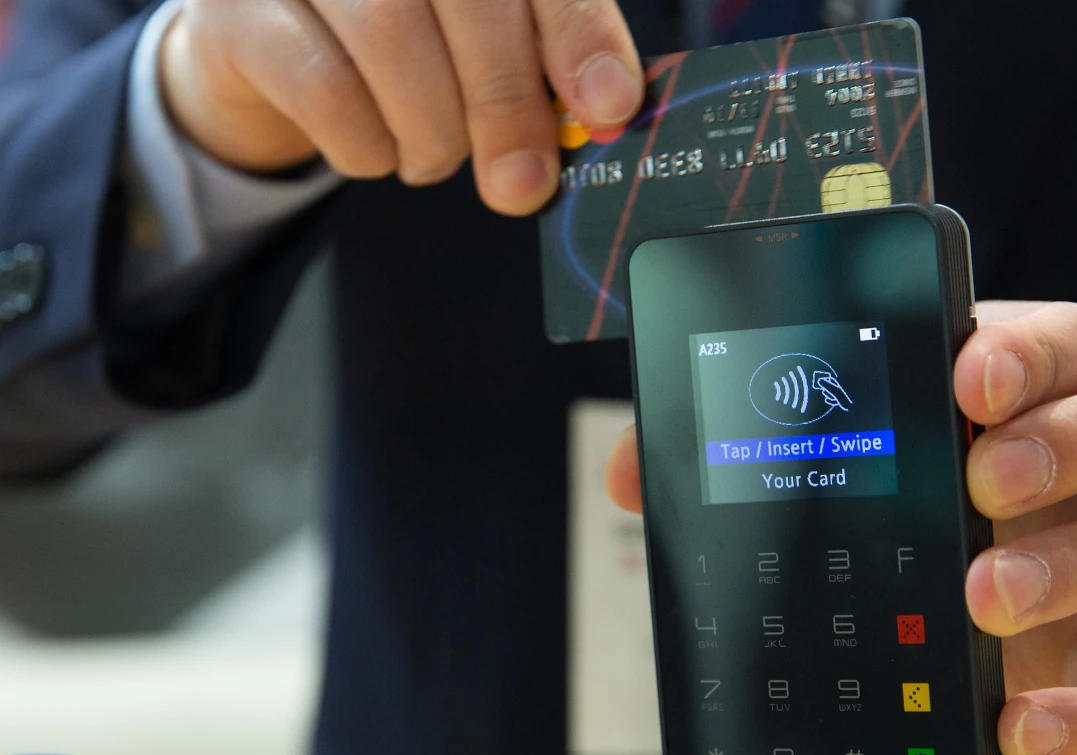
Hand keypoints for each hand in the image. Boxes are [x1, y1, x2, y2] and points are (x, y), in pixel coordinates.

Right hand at [159, 0, 643, 215]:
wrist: (273, 43)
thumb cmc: (402, 38)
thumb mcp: (480, 39)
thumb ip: (540, 59)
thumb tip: (605, 111)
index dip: (577, 32)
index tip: (608, 108)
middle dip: (507, 106)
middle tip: (521, 183)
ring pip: (392, 40)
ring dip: (433, 132)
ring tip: (435, 158)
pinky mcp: (236, 9)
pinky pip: (324, 89)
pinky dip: (368, 146)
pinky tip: (378, 153)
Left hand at [606, 300, 1076, 754]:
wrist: (884, 615)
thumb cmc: (851, 504)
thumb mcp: (795, 461)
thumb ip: (719, 447)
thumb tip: (630, 470)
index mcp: (1010, 391)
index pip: (1068, 337)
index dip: (1035, 348)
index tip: (966, 377)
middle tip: (982, 478)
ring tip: (983, 594)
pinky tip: (1015, 722)